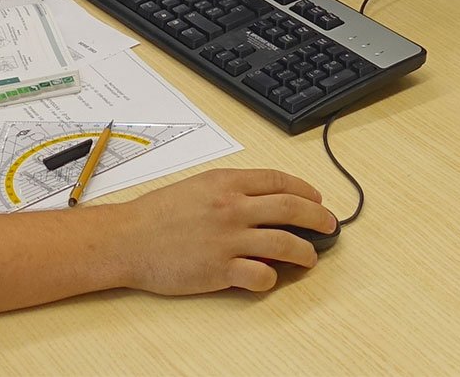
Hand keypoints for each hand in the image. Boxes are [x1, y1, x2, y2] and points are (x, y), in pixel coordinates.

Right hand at [114, 168, 336, 294]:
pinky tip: (270, 277)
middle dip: (318, 217)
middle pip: (291, 208)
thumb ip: (230, 191)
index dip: (304, 189)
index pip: (277, 180)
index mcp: (225, 182)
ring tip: (310, 257)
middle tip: (329, 225)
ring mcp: (228, 239)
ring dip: (305, 252)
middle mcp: (232, 207)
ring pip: (285, 244)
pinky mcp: (221, 270)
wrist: (130, 238)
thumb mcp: (197, 186)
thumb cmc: (158, 213)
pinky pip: (262, 276)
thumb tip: (263, 203)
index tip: (316, 198)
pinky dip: (272, 278)